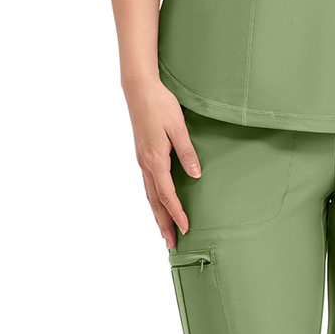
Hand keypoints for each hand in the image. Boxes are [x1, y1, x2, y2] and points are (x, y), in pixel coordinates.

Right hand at [125, 78, 201, 248]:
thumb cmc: (160, 105)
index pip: (167, 194)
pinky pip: (147, 185)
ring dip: (156, 215)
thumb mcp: (178, 127)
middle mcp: (145, 164)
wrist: (139, 89)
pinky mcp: (142, 155)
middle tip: (170, 243)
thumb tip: (195, 175)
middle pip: (154, 201)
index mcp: (155, 160)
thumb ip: (187, 152)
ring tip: (164, 231)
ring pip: (149, 195)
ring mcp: (142, 160)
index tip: (185, 228)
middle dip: (163, 223)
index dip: (176, 213)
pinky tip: (157, 205)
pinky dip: (153, 200)